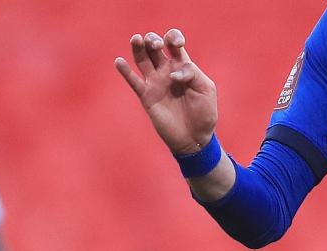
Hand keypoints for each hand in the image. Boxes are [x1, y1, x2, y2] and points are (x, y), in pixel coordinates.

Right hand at [113, 28, 219, 154]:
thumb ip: (193, 74)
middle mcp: (166, 70)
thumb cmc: (204, 113)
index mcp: (183, 65)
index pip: (174, 43)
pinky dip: (125, 71)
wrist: (195, 137)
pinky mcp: (146, 96)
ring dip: (137, 47)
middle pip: (154, 46)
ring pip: (142, 59)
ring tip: (136, 39)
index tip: (177, 44)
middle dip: (153, 40)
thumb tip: (173, 73)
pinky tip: (119, 61)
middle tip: (157, 45)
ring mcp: (155, 82)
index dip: (173, 37)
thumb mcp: (206, 89)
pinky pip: (134, 81)